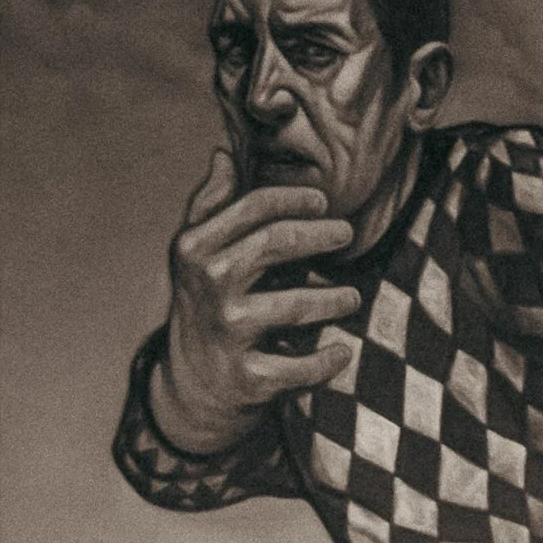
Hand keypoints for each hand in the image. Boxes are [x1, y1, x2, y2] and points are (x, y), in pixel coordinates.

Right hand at [154, 148, 362, 456]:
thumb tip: (223, 155)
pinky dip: (328, 361)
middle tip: (347, 236)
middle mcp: (211, 286)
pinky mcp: (249, 378)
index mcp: (196, 248)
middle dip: (321, 235)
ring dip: (335, 300)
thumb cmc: (204, 306)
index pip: (254, 206)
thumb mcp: (195, 255)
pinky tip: (343, 351)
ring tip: (353, 299)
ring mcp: (230, 332)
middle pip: (277, 242)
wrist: (189, 387)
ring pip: (297, 305)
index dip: (295, 199)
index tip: (323, 203)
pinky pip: (301, 366)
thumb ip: (210, 205)